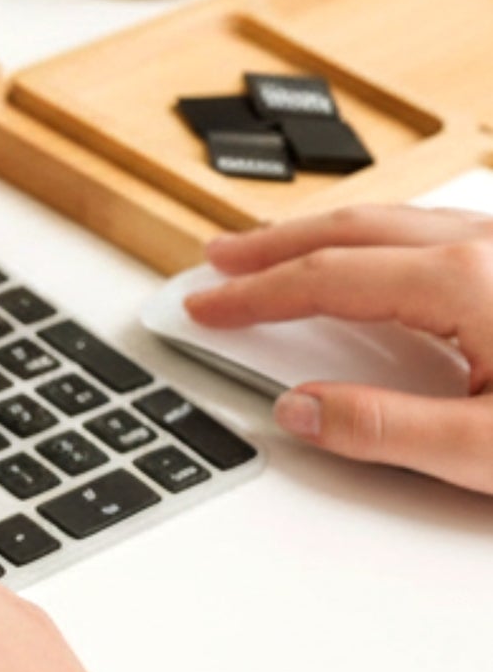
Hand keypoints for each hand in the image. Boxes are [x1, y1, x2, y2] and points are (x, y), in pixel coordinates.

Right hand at [183, 205, 492, 494]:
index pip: (326, 278)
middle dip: (275, 246)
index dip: (255, 294)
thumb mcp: (487, 449)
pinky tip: (375, 260)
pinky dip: (380, 241)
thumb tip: (301, 410)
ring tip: (281, 252)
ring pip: (397, 222)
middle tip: (220, 261)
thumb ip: (385, 429)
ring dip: (326, 236)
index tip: (207, 307)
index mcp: (467, 280)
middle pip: (354, 230)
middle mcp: (490, 247)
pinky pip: (435, 232)